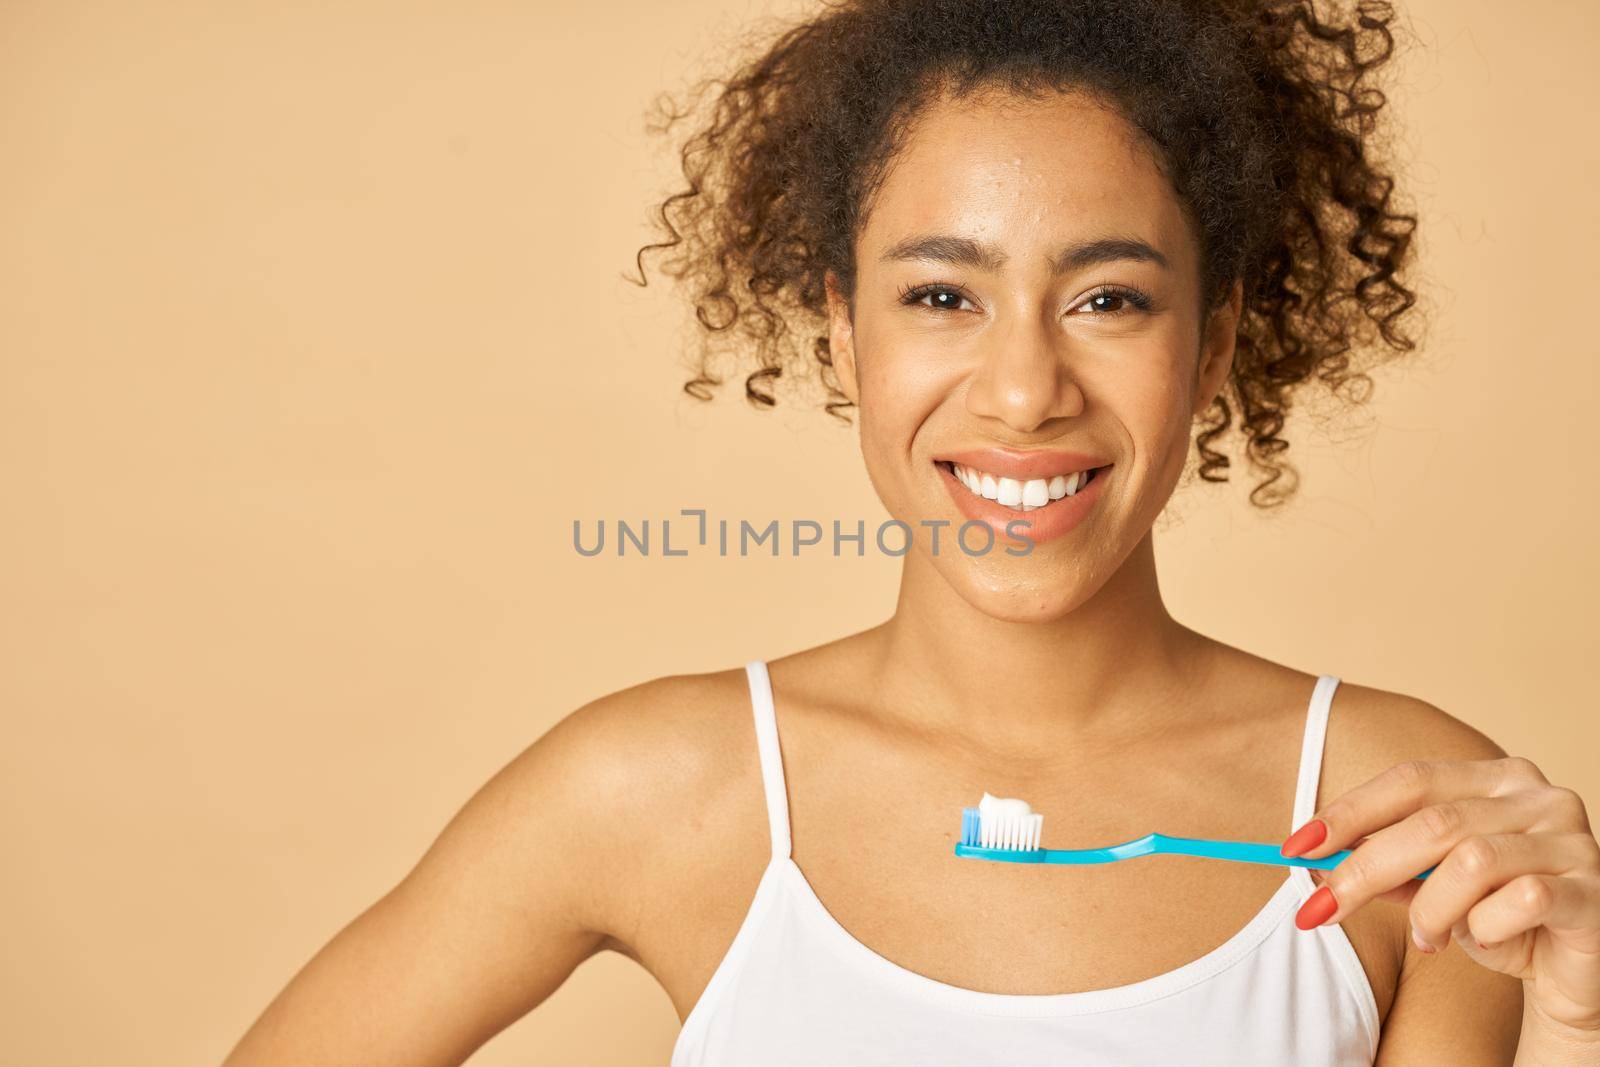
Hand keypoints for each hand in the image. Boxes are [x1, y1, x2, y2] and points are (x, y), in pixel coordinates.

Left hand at [1280, 757, 1599, 1036]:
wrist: (1576, 972)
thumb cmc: (1501, 918)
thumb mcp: (1435, 887)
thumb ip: (1391, 867)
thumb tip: (1317, 860)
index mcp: (1496, 779)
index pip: (1410, 781)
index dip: (1349, 812)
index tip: (1295, 847)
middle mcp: (1538, 797)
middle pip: (1431, 823)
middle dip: (1363, 870)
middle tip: (1321, 910)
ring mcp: (1571, 840)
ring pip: (1470, 862)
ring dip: (1430, 910)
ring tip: (1428, 938)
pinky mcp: (1592, 890)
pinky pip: (1520, 900)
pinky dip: (1483, 928)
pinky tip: (1480, 940)